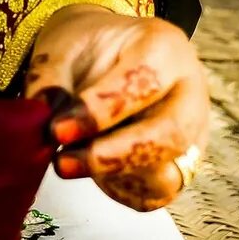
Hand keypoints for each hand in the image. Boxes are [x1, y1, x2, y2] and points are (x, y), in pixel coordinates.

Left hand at [23, 9, 211, 210]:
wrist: (106, 55)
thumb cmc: (86, 49)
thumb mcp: (60, 49)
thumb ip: (49, 83)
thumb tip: (45, 125)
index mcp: (165, 47)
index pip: (144, 83)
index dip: (100, 112)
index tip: (58, 130)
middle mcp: (189, 90)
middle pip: (170, 134)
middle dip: (113, 156)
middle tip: (63, 163)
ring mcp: (193, 129)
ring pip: (169, 171)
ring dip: (115, 177)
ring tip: (70, 163)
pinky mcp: (184, 162)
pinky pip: (160, 192)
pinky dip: (123, 189)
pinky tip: (93, 172)